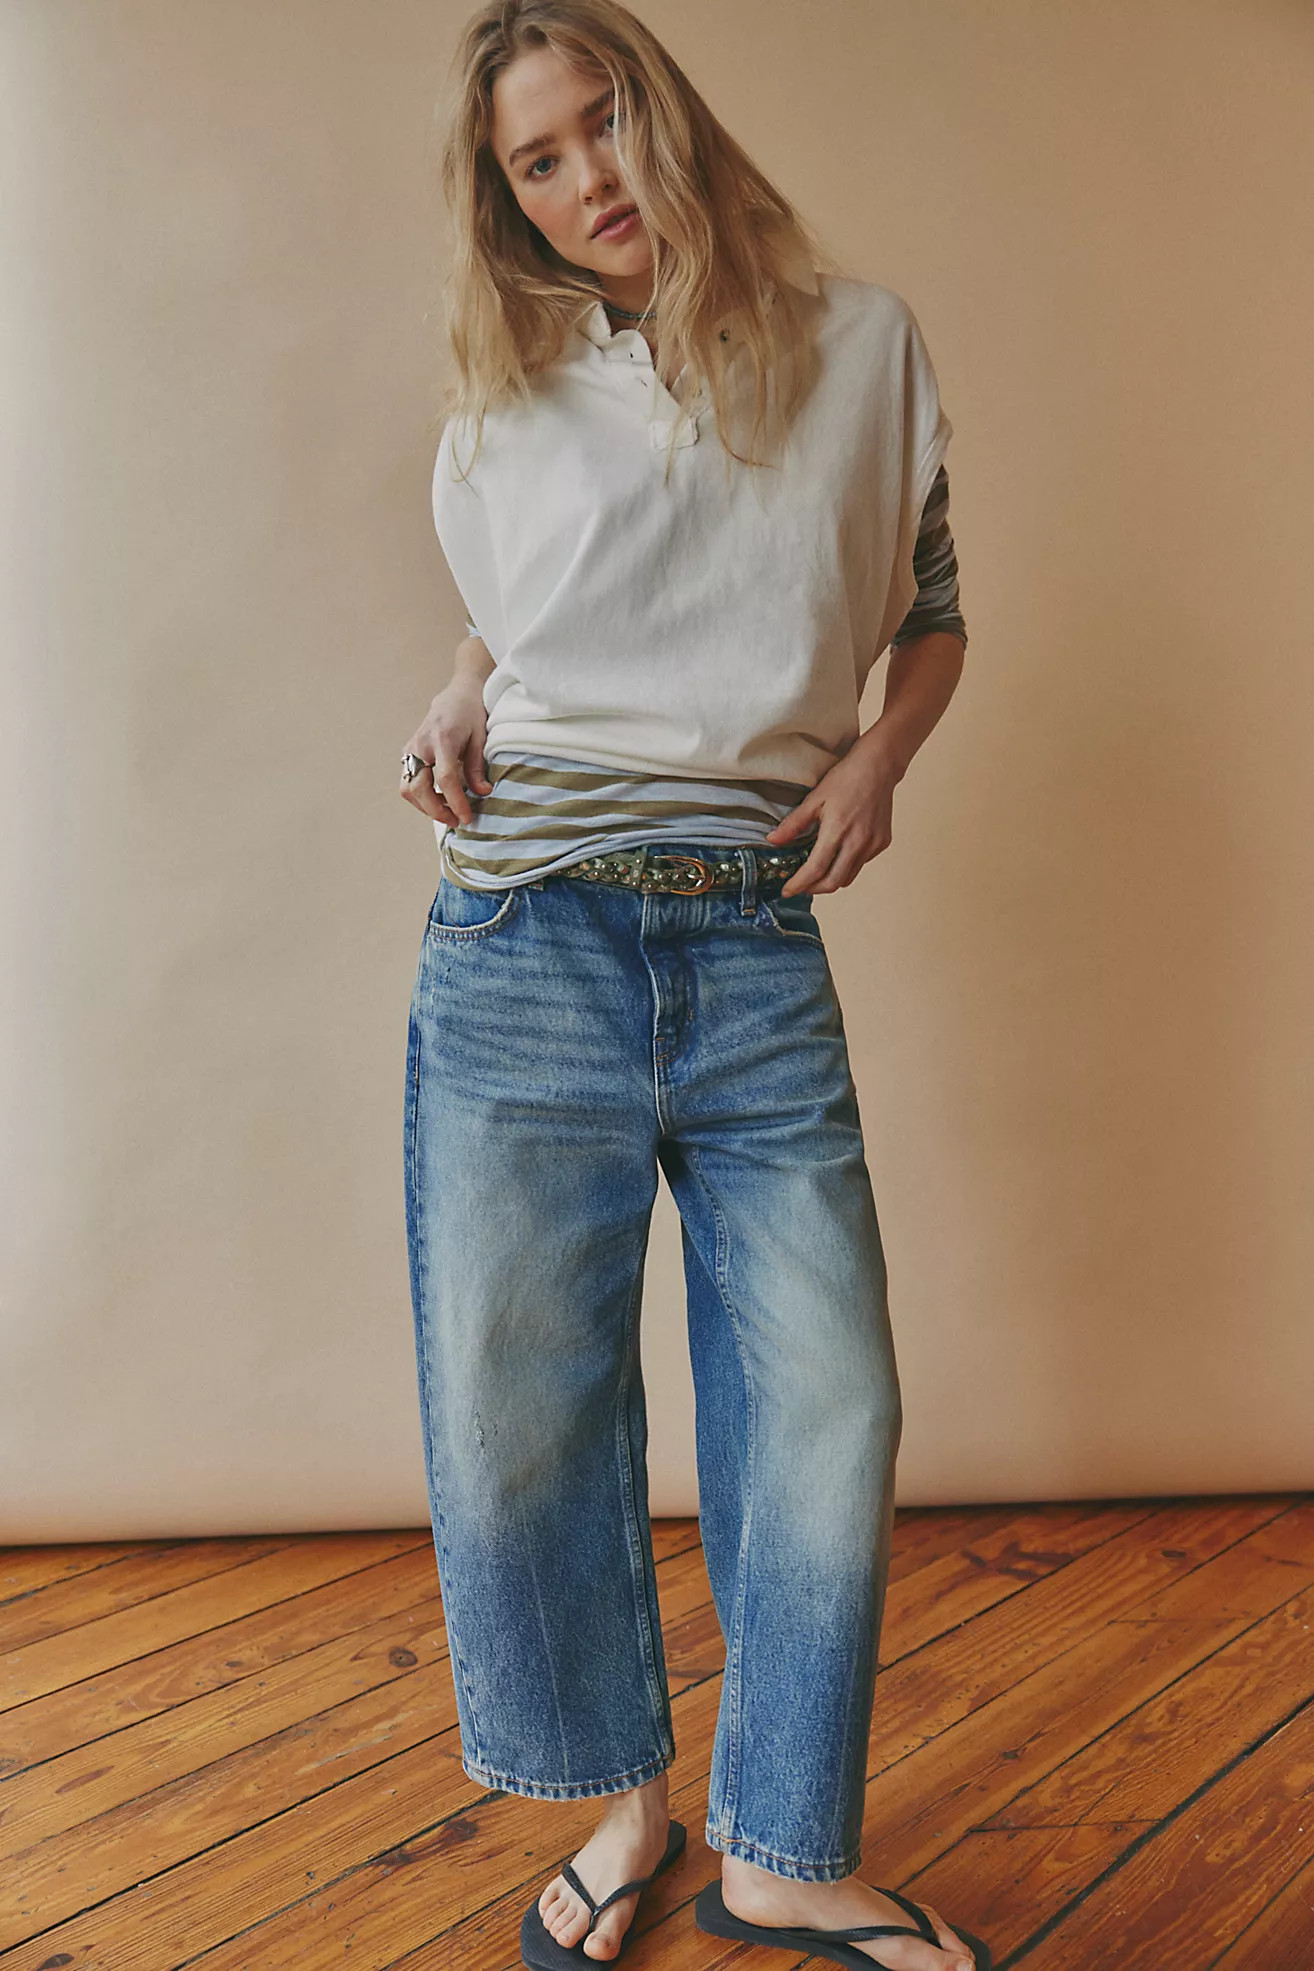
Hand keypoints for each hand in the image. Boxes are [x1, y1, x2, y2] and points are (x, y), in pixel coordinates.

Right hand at [399, 680, 493, 826]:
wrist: (457, 696)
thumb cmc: (472, 714)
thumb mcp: (481, 738)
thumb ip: (477, 767)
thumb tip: (482, 793)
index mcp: (443, 738)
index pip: (445, 778)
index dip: (455, 802)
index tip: (466, 818)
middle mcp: (422, 744)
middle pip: (419, 787)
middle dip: (436, 810)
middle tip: (456, 821)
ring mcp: (411, 748)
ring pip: (408, 788)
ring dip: (426, 806)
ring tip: (448, 812)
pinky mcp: (408, 754)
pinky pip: (408, 782)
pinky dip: (421, 797)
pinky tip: (440, 800)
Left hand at [764, 726, 903, 896]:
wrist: (878, 767)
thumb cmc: (846, 778)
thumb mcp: (814, 798)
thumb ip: (793, 823)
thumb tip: (772, 840)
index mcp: (838, 831)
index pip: (816, 869)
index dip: (799, 884)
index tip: (787, 891)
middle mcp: (858, 842)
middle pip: (833, 882)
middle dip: (814, 889)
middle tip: (801, 885)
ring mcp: (873, 844)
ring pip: (849, 876)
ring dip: (831, 879)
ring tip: (817, 872)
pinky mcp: (882, 843)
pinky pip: (861, 864)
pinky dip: (847, 865)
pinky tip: (839, 853)